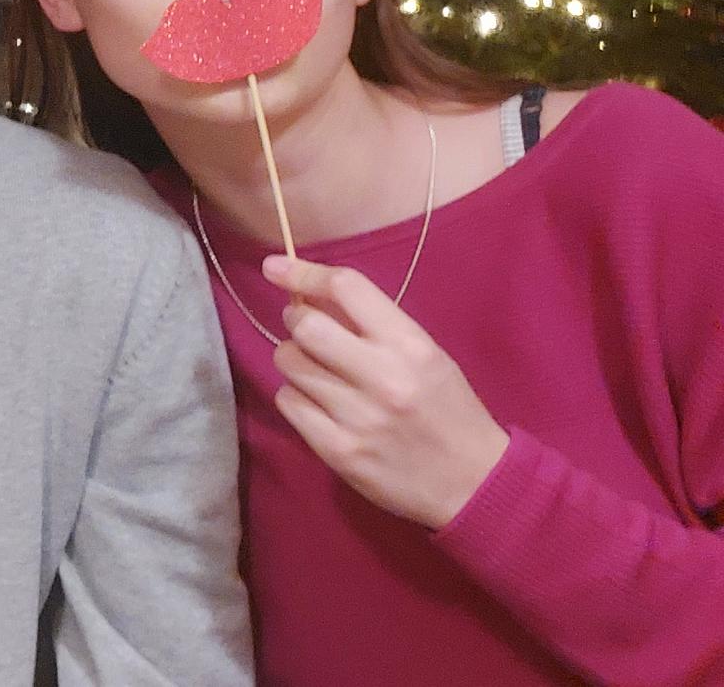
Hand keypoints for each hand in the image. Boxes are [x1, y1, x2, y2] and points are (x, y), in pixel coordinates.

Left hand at [263, 255, 509, 528]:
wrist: (475, 484)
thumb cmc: (448, 411)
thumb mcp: (427, 357)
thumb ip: (376, 327)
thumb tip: (311, 294)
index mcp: (411, 346)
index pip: (347, 288)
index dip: (304, 272)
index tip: (276, 267)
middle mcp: (383, 377)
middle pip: (305, 326)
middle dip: (295, 321)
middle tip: (304, 329)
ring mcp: (358, 416)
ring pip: (289, 363)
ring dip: (294, 360)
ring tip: (316, 371)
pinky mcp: (338, 450)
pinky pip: (288, 402)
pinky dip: (295, 396)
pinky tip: (317, 404)